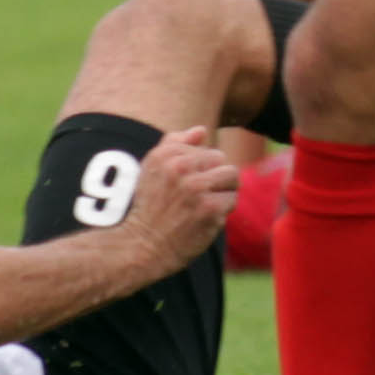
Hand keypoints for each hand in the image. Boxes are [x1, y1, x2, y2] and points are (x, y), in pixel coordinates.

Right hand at [117, 127, 238, 273]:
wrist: (143, 245)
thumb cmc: (150, 206)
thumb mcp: (152, 168)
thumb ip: (174, 143)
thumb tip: (201, 130)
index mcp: (167, 155)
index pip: (206, 150)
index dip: (203, 169)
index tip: (188, 186)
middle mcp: (180, 168)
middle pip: (222, 161)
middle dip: (217, 178)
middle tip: (202, 197)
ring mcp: (196, 189)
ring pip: (231, 178)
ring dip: (224, 192)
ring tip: (208, 204)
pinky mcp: (209, 209)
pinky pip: (231, 200)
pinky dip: (223, 211)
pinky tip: (206, 219)